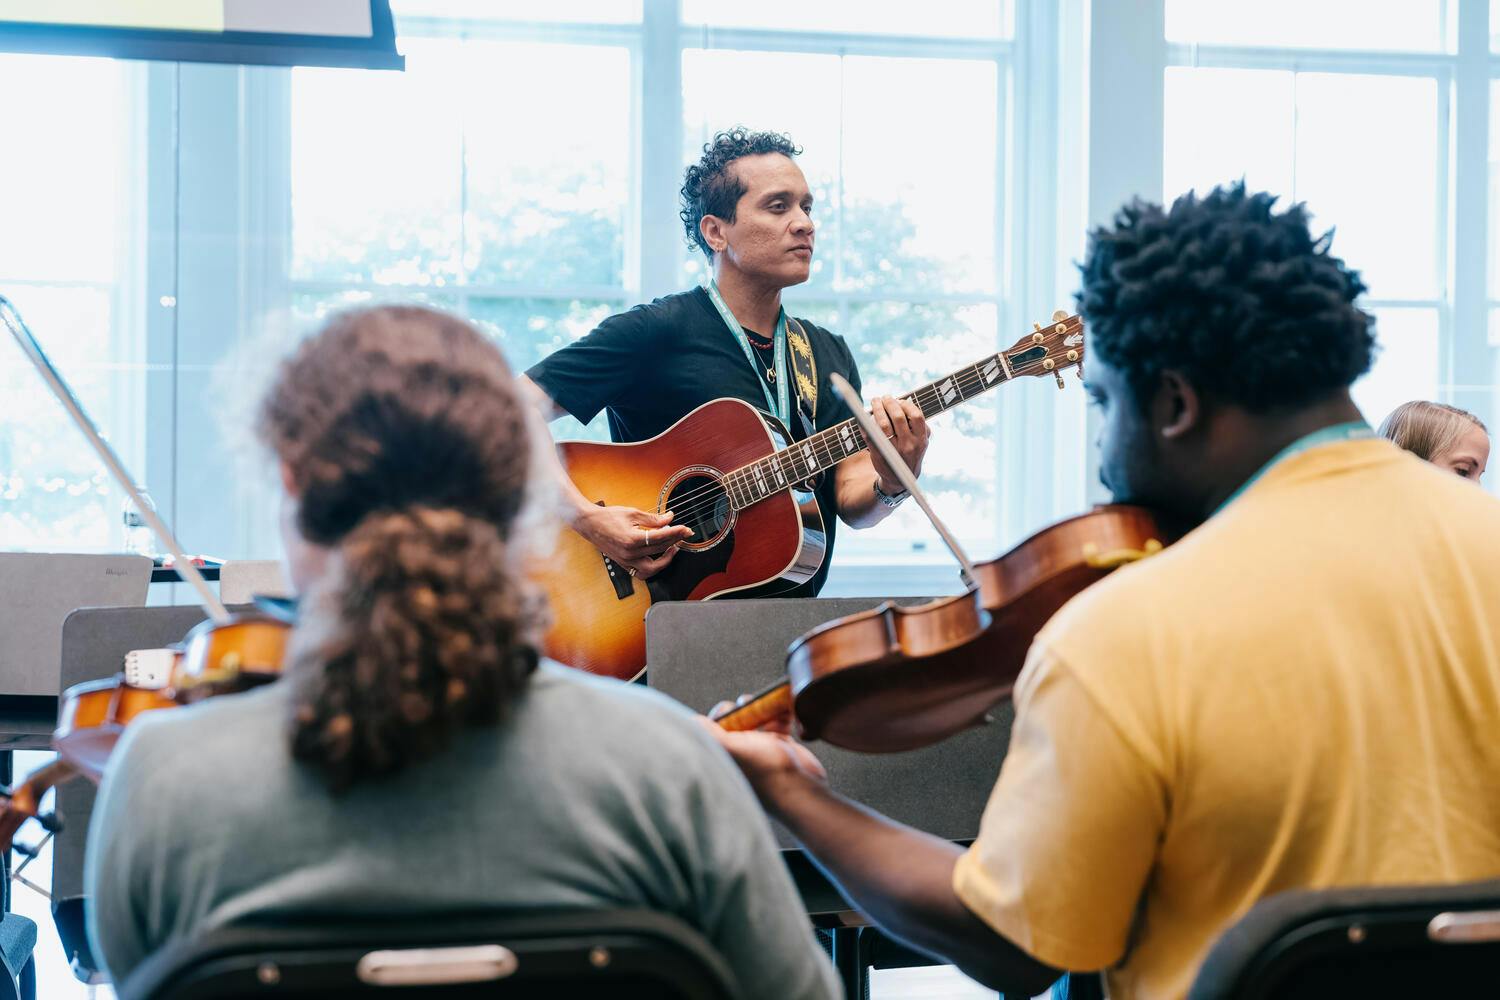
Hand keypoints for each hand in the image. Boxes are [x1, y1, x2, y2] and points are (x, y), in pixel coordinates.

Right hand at [574, 504, 692, 579]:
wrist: (589, 524)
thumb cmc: (608, 517)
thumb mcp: (633, 513)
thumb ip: (653, 519)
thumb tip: (669, 519)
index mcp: (632, 539)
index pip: (661, 537)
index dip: (676, 532)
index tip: (686, 529)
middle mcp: (630, 554)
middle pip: (660, 550)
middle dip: (675, 541)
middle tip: (682, 534)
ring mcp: (626, 561)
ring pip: (652, 569)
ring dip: (665, 560)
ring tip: (672, 548)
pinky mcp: (623, 564)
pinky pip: (641, 572)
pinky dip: (652, 567)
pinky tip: (658, 557)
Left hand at [700, 714, 827, 806]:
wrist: (801, 788)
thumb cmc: (767, 772)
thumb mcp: (733, 749)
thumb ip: (711, 734)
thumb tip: (692, 720)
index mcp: (726, 753)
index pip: (714, 729)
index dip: (722, 715)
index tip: (731, 709)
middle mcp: (741, 751)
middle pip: (736, 720)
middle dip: (744, 708)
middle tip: (750, 705)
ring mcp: (761, 748)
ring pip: (757, 718)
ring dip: (764, 707)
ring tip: (769, 703)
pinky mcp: (781, 745)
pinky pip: (778, 722)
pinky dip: (782, 713)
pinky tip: (785, 711)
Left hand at [867, 395, 929, 494]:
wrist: (900, 480)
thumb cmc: (910, 454)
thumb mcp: (920, 443)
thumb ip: (917, 426)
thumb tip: (904, 402)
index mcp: (921, 441)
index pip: (916, 416)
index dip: (907, 405)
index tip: (900, 400)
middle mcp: (909, 446)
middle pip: (898, 417)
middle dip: (889, 403)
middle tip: (884, 397)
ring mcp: (893, 451)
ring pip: (883, 425)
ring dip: (877, 409)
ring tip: (875, 402)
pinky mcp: (879, 455)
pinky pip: (870, 435)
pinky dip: (865, 423)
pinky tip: (864, 417)